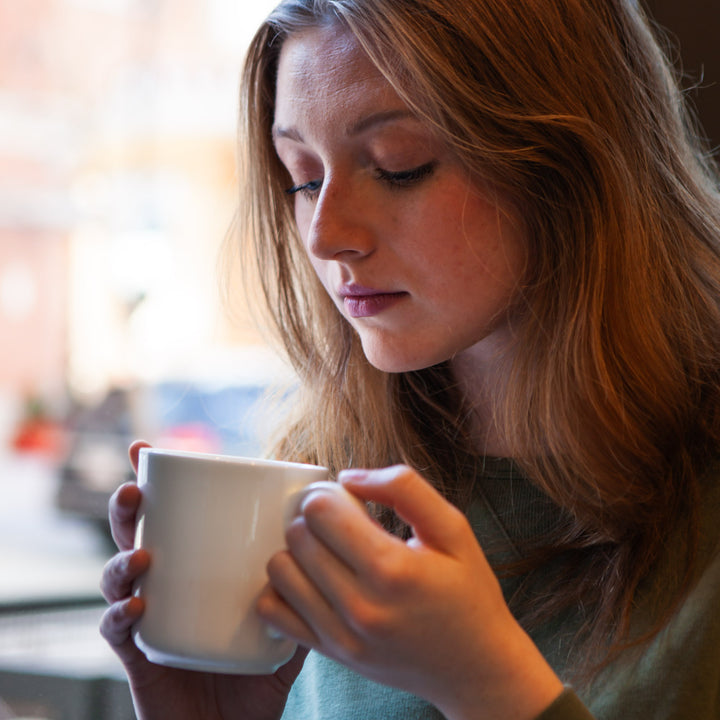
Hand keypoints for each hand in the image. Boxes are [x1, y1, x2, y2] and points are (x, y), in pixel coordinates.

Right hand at [99, 440, 306, 719]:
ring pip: (116, 576)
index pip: (172, 518)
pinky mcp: (138, 656)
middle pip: (135, 536)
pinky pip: (118, 630)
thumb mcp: (283, 621)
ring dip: (120, 560)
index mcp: (193, 570)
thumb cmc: (255, 674)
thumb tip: (330, 540)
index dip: (155, 484)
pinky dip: (121, 614)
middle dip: (126, 509)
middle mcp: (165, 586)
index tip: (147, 450)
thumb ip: (302, 586)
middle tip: (135, 490)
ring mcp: (148, 618)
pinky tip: (138, 604)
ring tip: (142, 556)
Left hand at [256, 465, 562, 719]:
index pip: (320, 512)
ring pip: (280, 571)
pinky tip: (312, 581)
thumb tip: (349, 476)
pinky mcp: (331, 654)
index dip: (328, 494)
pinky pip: (274, 612)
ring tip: (327, 551)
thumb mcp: (454, 529)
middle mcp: (361, 607)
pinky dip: (284, 590)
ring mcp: (342, 636)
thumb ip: (405, 489)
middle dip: (314, 518)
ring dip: (297, 551)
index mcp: (392, 570)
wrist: (477, 666)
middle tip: (340, 524)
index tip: (345, 500)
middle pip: (298, 536)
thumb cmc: (468, 592)